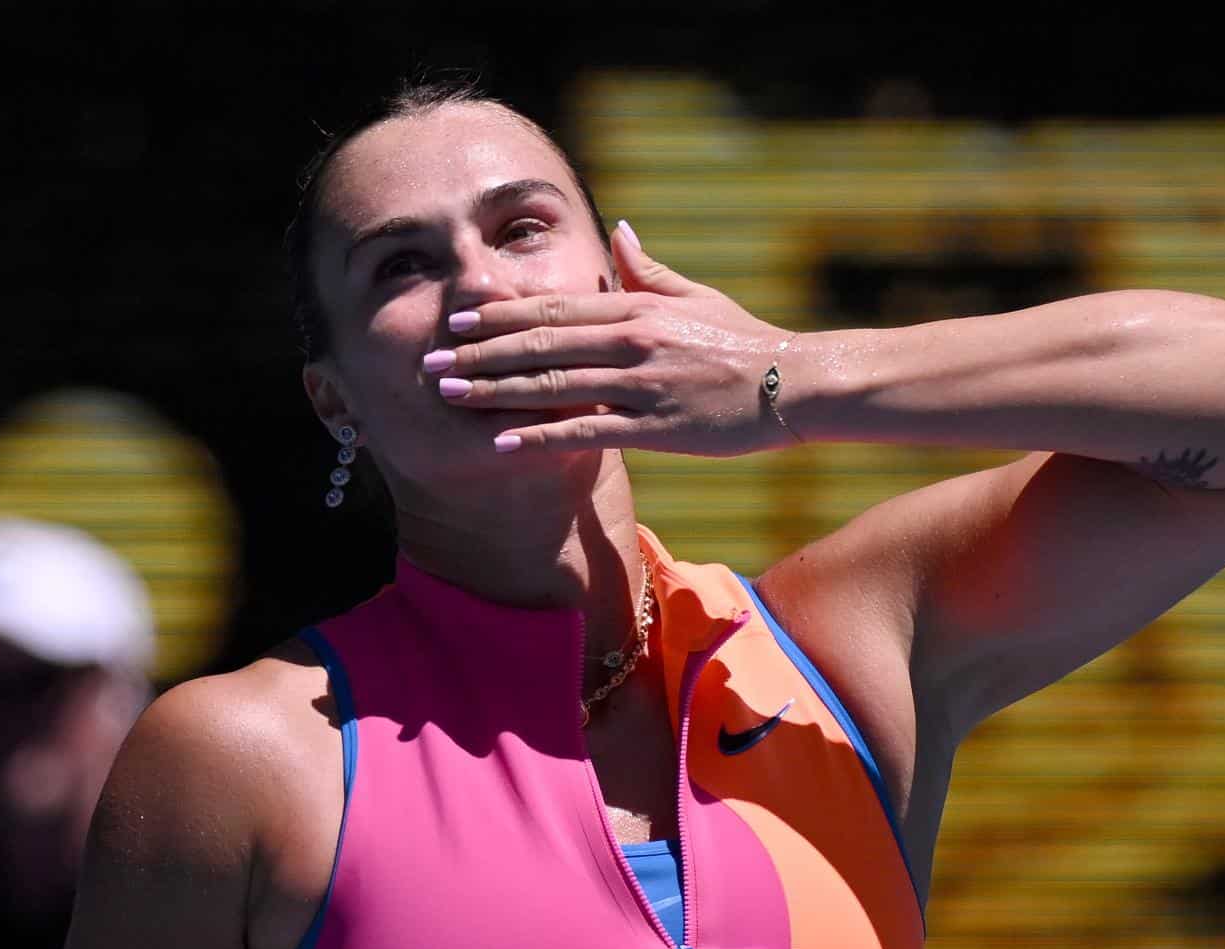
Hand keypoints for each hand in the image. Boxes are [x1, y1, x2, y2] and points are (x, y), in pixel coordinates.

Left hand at [431, 221, 800, 456]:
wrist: (795, 382)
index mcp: (636, 308)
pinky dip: (542, 436)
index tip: (455, 318)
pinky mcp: (657, 427)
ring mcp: (642, 384)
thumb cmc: (745, 340)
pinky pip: (588, 431)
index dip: (497, 314)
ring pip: (553, 386)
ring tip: (449, 394)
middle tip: (430, 359)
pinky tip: (503, 442)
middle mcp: (631, 340)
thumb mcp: (695, 295)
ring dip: (495, 390)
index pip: (551, 308)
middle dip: (478, 352)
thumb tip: (618, 230)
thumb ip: (648, 268)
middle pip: (539, 344)